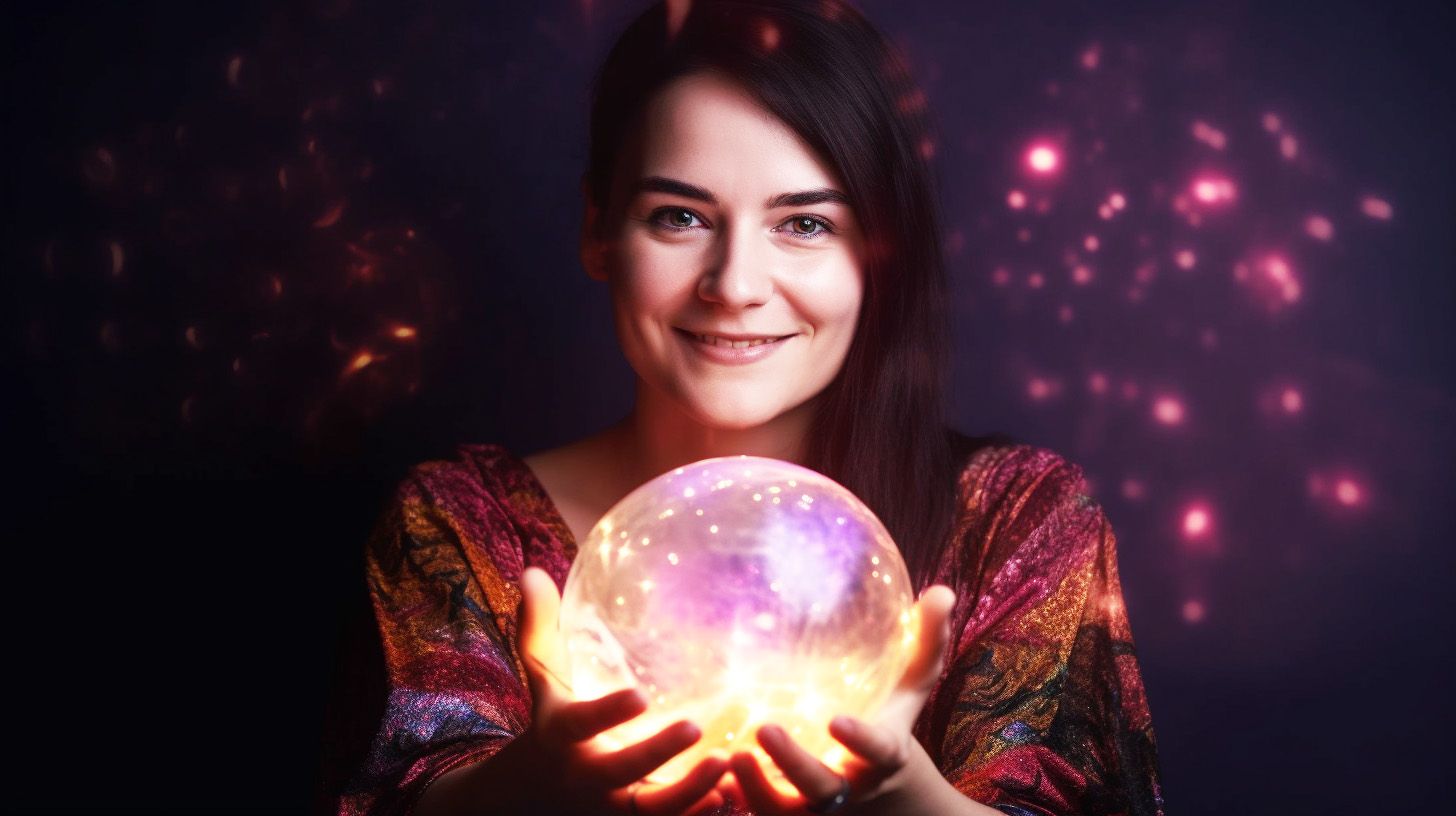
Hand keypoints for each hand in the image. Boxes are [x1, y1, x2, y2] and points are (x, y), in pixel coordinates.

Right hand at [508, 566, 727, 815]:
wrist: (530, 797)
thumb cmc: (550, 721)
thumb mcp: (541, 678)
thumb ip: (540, 627)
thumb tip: (531, 571)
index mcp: (560, 735)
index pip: (581, 724)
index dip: (608, 713)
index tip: (639, 695)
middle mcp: (583, 777)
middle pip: (619, 772)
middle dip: (656, 754)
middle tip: (695, 727)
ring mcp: (608, 808)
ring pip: (650, 808)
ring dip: (689, 791)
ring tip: (725, 763)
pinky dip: (696, 814)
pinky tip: (730, 794)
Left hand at [720, 584, 957, 814]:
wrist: (881, 799)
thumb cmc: (890, 723)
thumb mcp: (911, 687)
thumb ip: (926, 642)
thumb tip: (942, 591)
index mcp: (882, 755)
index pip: (877, 751)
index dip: (860, 741)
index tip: (837, 720)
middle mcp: (848, 787)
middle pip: (822, 788)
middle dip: (794, 763)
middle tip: (764, 728)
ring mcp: (814, 808)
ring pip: (783, 811)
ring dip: (756, 788)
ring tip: (728, 754)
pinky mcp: (785, 815)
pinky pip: (757, 815)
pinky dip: (735, 799)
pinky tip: (708, 774)